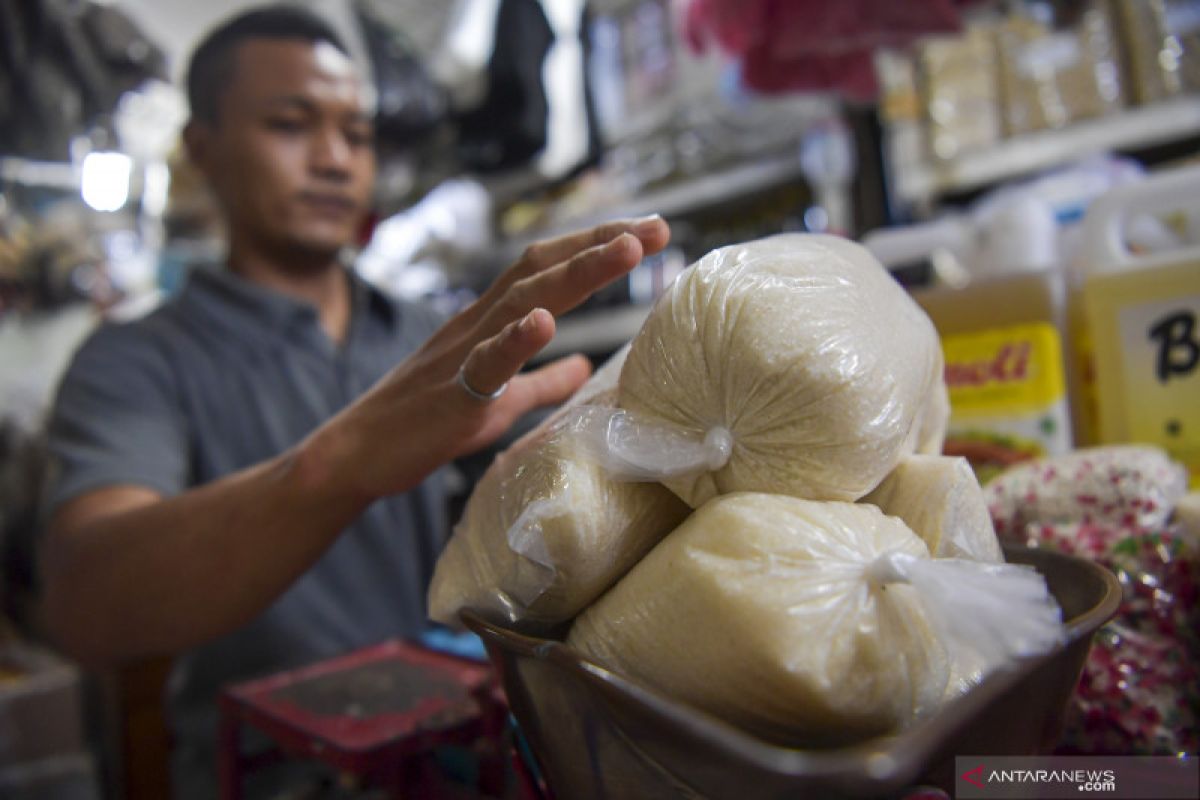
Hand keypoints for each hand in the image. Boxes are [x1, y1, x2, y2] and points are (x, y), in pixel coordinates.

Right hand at [305, 215, 670, 500]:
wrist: (357, 452)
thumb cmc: (427, 422)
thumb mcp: (500, 400)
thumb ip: (542, 380)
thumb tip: (584, 368)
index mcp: (490, 321)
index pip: (548, 267)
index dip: (596, 245)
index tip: (647, 231)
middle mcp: (478, 323)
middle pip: (543, 268)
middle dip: (601, 244)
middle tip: (657, 227)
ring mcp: (463, 354)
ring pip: (523, 301)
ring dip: (577, 273)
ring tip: (626, 251)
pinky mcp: (451, 394)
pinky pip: (485, 363)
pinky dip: (515, 339)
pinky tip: (545, 321)